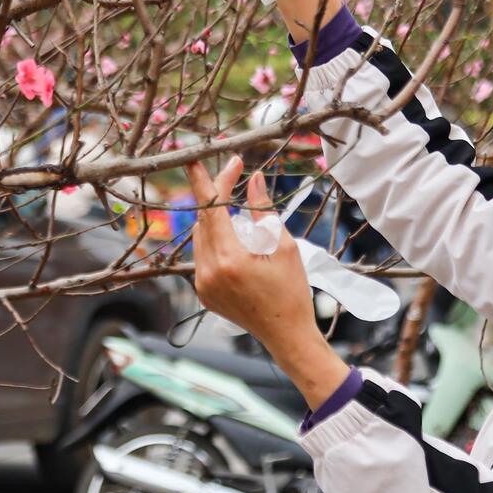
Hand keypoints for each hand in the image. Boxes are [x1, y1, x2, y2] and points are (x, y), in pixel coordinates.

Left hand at [186, 158, 351, 409]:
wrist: (286, 335)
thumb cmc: (292, 291)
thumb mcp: (284, 246)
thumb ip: (263, 211)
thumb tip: (254, 178)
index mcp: (229, 259)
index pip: (210, 209)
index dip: (207, 179)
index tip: (201, 156)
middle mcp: (208, 272)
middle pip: (203, 220)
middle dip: (215, 194)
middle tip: (233, 172)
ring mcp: (202, 284)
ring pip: (200, 236)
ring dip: (215, 217)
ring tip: (238, 208)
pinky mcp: (203, 293)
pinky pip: (202, 255)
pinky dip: (214, 239)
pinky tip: (233, 236)